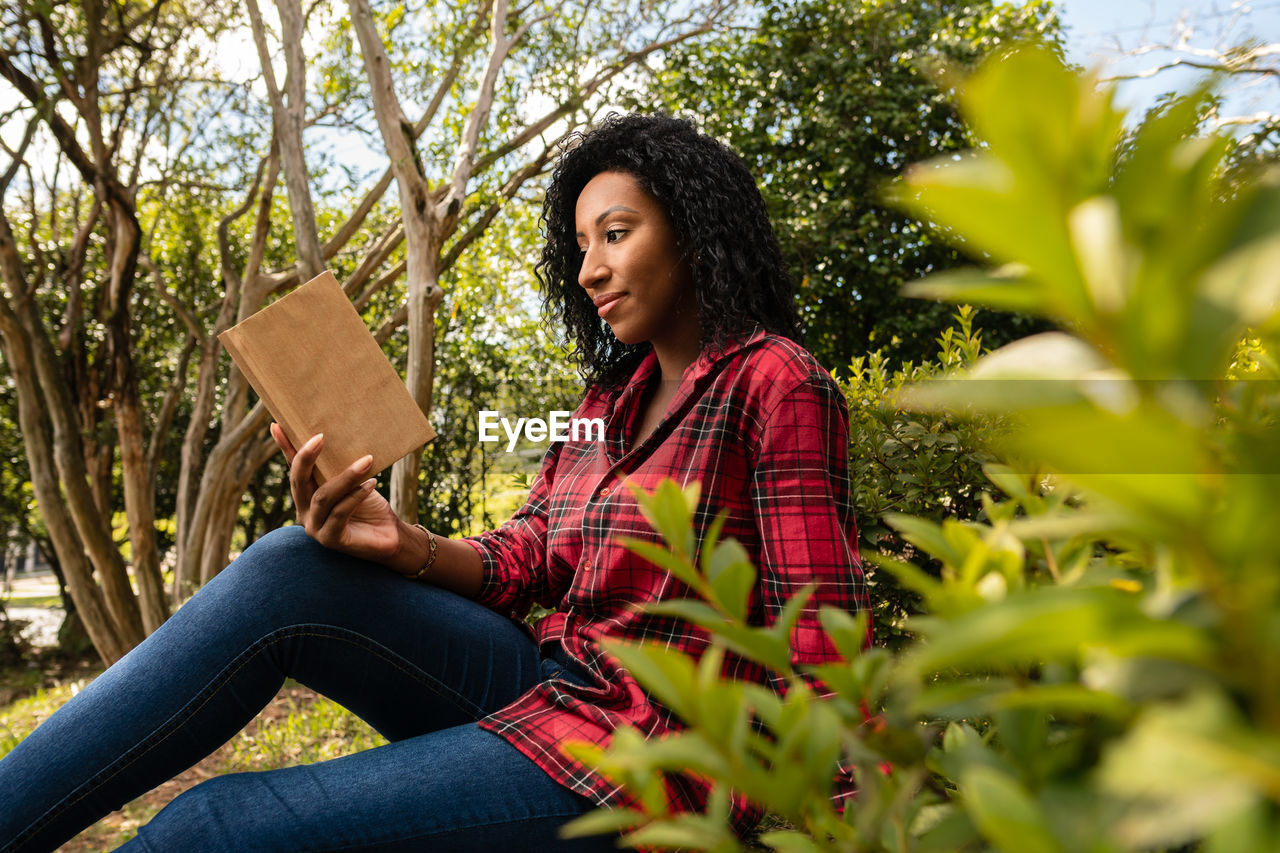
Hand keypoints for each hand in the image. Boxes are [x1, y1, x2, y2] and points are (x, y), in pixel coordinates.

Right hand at [271, 424, 403, 564]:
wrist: (390, 534)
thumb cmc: (370, 504)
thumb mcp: (353, 480)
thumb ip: (339, 466)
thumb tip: (338, 433)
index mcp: (306, 495)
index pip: (293, 468)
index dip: (284, 447)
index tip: (277, 425)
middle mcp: (304, 512)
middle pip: (299, 481)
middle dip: (307, 457)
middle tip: (321, 437)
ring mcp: (315, 527)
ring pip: (323, 497)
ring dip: (346, 477)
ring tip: (367, 460)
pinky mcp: (330, 540)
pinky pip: (340, 513)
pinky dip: (356, 496)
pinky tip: (371, 484)